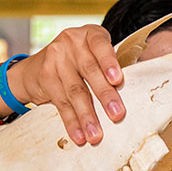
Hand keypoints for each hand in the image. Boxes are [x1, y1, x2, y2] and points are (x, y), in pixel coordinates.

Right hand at [8, 25, 123, 145]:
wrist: (35, 67)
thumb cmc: (77, 63)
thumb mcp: (93, 56)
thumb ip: (109, 69)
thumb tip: (136, 94)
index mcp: (90, 35)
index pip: (100, 45)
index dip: (109, 62)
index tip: (117, 80)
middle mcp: (71, 42)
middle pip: (90, 71)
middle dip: (105, 96)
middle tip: (117, 115)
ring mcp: (56, 58)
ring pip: (75, 91)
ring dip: (87, 116)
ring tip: (96, 135)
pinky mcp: (45, 76)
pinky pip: (61, 103)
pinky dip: (71, 122)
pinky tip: (79, 135)